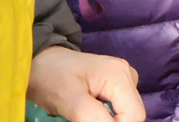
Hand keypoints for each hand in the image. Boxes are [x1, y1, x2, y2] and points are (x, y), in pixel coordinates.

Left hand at [28, 47, 145, 121]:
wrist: (44, 62)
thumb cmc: (51, 77)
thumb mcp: (68, 99)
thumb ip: (91, 117)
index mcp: (118, 75)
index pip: (134, 115)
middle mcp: (127, 75)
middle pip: (132, 113)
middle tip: (81, 120)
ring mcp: (124, 79)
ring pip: (127, 113)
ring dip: (108, 120)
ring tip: (83, 115)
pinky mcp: (118, 85)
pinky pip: (120, 108)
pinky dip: (106, 116)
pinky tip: (89, 111)